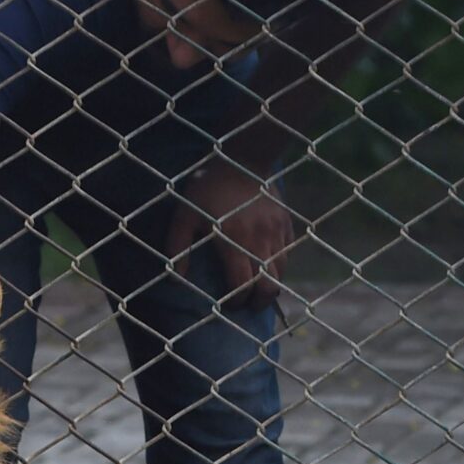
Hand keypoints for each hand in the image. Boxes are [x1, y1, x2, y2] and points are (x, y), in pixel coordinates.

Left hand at [166, 165, 293, 304]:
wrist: (243, 158)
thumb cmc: (208, 188)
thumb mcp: (184, 215)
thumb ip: (177, 247)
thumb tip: (176, 279)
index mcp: (234, 241)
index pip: (242, 284)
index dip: (237, 302)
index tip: (230, 306)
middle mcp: (260, 240)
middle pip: (269, 285)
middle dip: (260, 301)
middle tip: (249, 305)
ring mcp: (277, 231)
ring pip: (282, 272)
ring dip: (271, 285)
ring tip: (259, 289)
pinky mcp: (286, 223)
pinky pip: (288, 253)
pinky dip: (279, 266)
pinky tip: (267, 267)